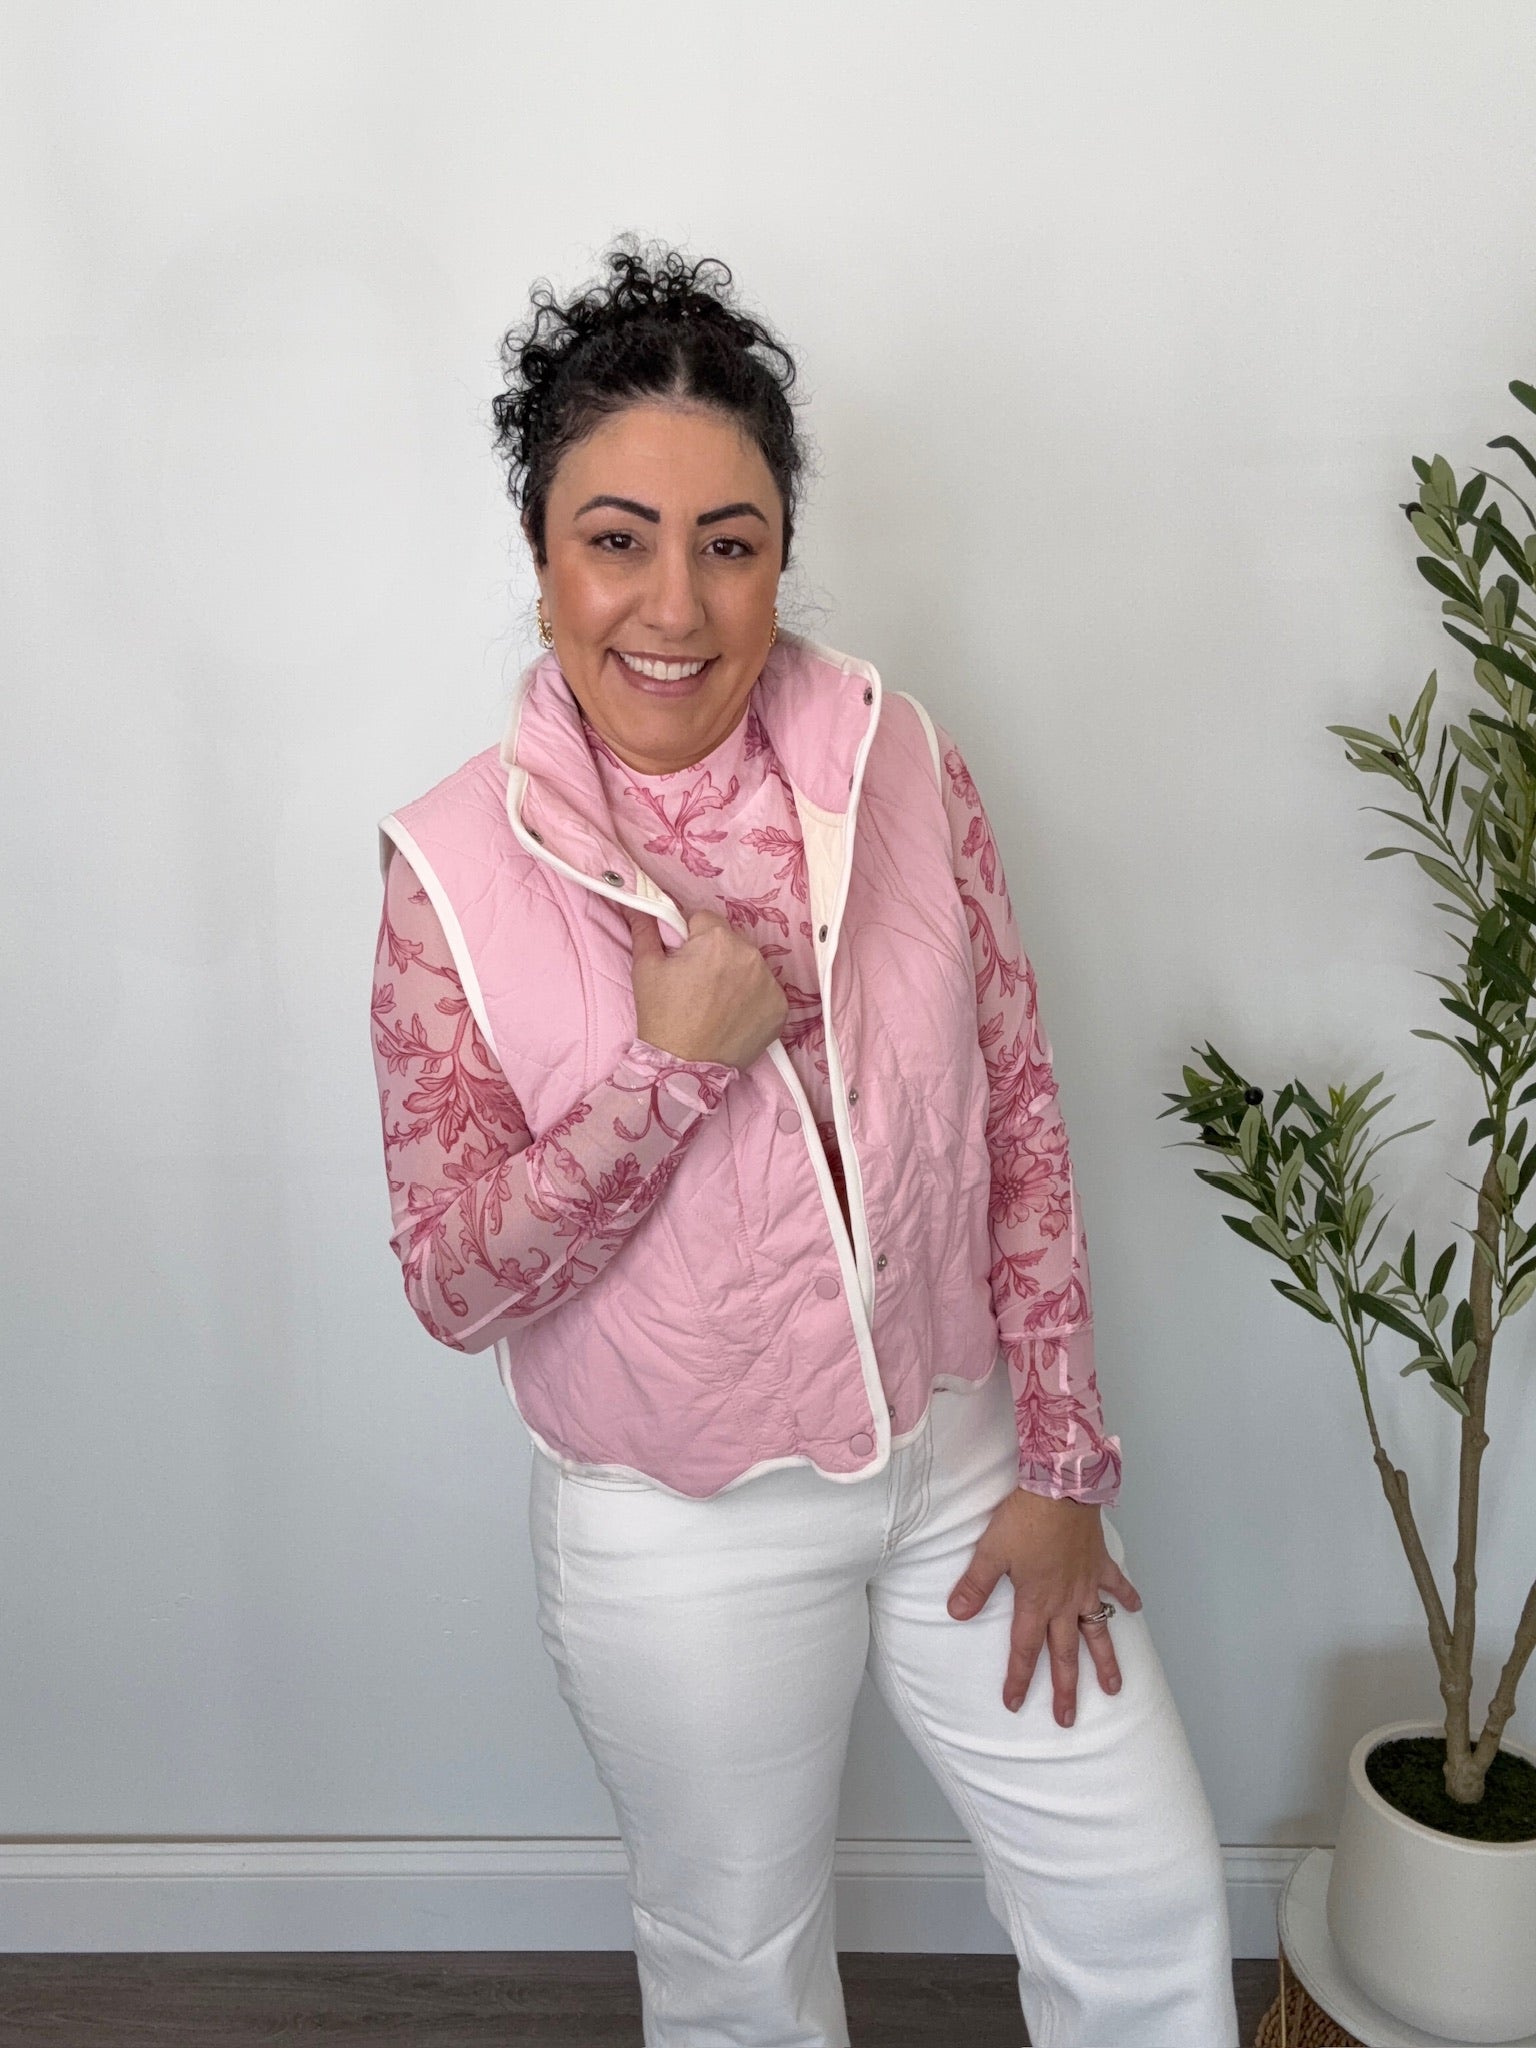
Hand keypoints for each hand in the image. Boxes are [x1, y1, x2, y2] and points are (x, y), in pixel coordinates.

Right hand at [624, 906, 788, 1070]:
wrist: (684, 1068)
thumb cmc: (662, 1017)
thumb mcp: (646, 968)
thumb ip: (646, 930)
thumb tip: (639, 905)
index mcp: (717, 939)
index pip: (704, 920)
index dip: (690, 938)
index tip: (683, 961)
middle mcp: (750, 954)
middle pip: (730, 941)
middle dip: (715, 954)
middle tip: (696, 984)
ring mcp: (770, 982)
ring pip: (749, 964)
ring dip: (735, 974)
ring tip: (715, 1002)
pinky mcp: (781, 1006)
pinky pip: (765, 989)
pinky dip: (752, 997)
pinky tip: (733, 1014)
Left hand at [946, 1490, 1141, 1724]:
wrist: (1061, 1488)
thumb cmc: (1024, 1519)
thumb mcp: (990, 1552)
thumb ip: (975, 1586)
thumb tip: (955, 1614)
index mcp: (1036, 1602)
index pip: (1025, 1650)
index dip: (1018, 1678)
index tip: (1014, 1704)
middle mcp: (1064, 1602)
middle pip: (1065, 1653)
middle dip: (1065, 1689)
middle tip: (1067, 1719)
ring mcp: (1086, 1584)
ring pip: (1097, 1631)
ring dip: (1105, 1660)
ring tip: (1113, 1688)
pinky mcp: (1100, 1563)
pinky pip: (1116, 1585)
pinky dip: (1126, 1597)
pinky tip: (1136, 1609)